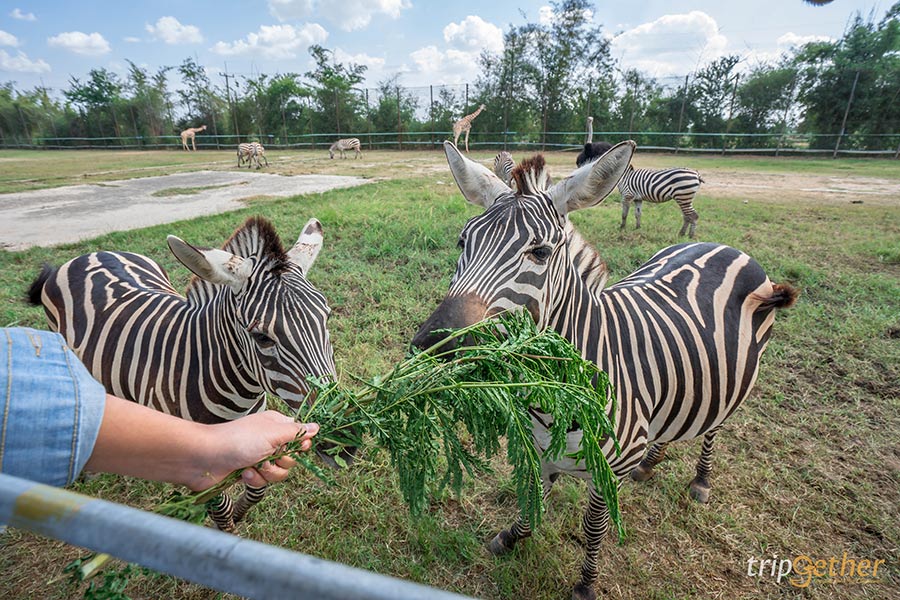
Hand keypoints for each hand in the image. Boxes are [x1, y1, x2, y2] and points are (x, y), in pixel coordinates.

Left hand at [190, 411, 318, 490]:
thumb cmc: (237, 440)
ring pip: (279, 473)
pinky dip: (254, 480)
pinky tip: (243, 474)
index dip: (300, 445)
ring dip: (267, 473)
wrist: (203, 458)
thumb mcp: (272, 434)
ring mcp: (258, 457)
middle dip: (281, 462)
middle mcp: (268, 441)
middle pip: (291, 458)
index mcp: (275, 426)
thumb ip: (297, 432)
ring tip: (251, 467)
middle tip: (268, 456)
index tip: (296, 447)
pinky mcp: (248, 473)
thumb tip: (317, 426)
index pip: (299, 436)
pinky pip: (263, 482)